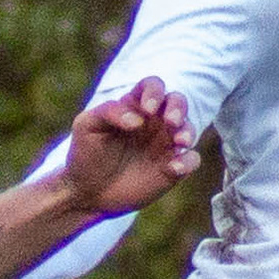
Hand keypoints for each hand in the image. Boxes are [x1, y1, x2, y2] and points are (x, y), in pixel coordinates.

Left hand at [59, 77, 198, 219]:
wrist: (87, 192)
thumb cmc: (86, 153)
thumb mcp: (87, 126)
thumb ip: (108, 112)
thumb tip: (138, 119)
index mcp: (135, 106)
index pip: (152, 86)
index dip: (154, 92)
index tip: (147, 109)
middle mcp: (154, 122)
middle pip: (177, 102)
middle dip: (178, 107)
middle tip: (170, 121)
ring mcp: (165, 144)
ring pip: (188, 128)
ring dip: (188, 132)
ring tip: (179, 142)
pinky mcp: (173, 169)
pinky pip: (191, 160)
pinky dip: (188, 161)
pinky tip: (175, 168)